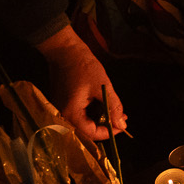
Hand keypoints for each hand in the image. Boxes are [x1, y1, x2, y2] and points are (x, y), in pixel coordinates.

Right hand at [37, 25, 124, 141]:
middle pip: (86, 130)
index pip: (91, 133)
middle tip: (121, 118)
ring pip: (84, 122)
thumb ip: (113, 107)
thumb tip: (122, 125)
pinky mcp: (63, 102)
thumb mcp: (103, 87)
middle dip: (106, 126)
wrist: (64, 49)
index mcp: (71, 113)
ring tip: (116, 110)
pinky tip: (104, 104)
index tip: (122, 126)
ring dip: (101, 118)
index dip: (108, 132)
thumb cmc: (83, 66)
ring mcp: (61, 108)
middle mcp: (63, 114)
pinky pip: (79, 113)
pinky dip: (92, 111)